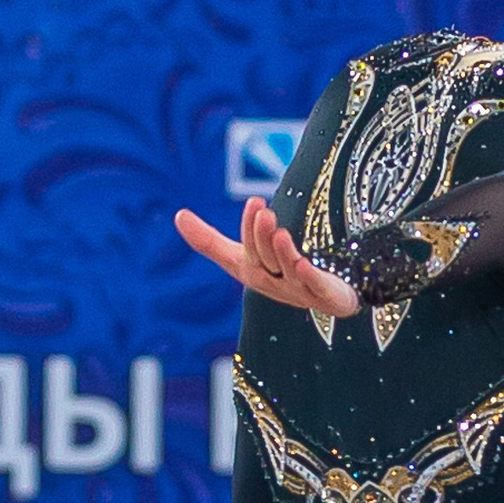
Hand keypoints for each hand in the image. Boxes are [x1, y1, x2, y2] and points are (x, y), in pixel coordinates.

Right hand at [175, 199, 360, 317]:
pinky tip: (303, 264)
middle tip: (262, 210)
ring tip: (280, 232)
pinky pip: (315, 287)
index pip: (247, 250)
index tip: (254, 202)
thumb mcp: (243, 257)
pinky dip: (309, 276)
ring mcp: (299, 291)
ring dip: (283, 252)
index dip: (249, 227)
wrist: (324, 301)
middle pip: (265, 259)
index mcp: (254, 271)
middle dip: (261, 236)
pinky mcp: (326, 295)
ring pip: (288, 271)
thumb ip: (211, 241)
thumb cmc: (278, 276)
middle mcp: (274, 282)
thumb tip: (177, 215)